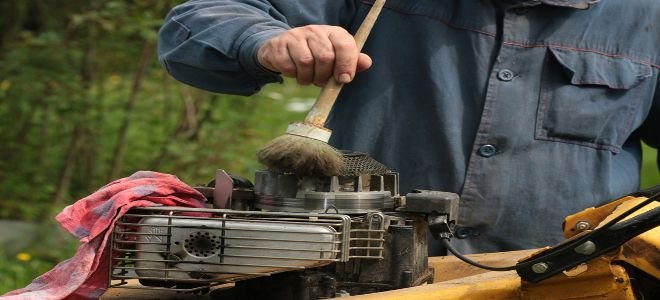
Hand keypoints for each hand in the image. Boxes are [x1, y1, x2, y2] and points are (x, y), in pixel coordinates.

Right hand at [257, 25, 372, 85]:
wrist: (283, 48)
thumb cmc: (315, 56)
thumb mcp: (336, 58)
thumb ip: (351, 61)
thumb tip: (367, 63)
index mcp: (333, 33)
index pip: (345, 45)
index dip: (347, 64)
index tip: (344, 79)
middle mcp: (315, 31)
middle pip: (325, 57)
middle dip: (324, 76)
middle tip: (320, 80)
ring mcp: (295, 36)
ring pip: (306, 62)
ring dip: (308, 78)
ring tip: (308, 77)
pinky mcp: (279, 45)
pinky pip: (288, 67)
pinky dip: (293, 75)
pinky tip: (294, 71)